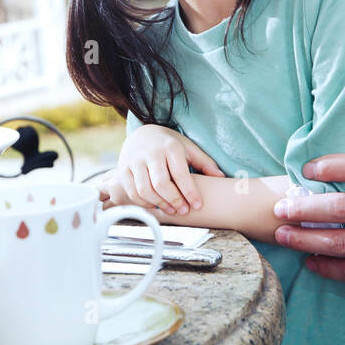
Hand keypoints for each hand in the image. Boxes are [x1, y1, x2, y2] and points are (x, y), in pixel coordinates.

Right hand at [102, 123, 225, 214]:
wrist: (142, 133)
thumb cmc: (169, 144)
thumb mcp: (188, 148)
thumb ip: (204, 162)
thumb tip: (221, 177)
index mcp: (170, 147)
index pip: (181, 174)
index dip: (190, 192)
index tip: (197, 205)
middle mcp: (151, 153)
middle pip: (161, 184)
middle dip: (174, 200)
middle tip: (184, 211)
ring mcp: (135, 161)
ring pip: (145, 189)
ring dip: (159, 203)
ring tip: (171, 210)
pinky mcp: (123, 169)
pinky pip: (132, 192)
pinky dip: (144, 202)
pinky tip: (156, 205)